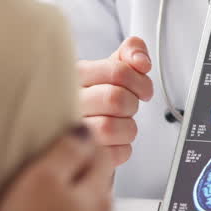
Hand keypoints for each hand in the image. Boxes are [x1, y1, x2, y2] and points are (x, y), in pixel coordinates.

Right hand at [76, 37, 153, 165]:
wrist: (73, 138)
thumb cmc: (96, 101)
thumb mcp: (110, 69)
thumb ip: (129, 53)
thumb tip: (141, 61)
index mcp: (74, 74)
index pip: (118, 71)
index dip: (141, 82)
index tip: (143, 90)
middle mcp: (67, 100)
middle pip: (116, 99)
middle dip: (132, 105)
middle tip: (128, 108)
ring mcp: (68, 130)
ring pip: (112, 128)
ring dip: (127, 128)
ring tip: (119, 126)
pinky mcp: (78, 157)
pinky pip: (114, 153)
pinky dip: (122, 149)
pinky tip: (113, 143)